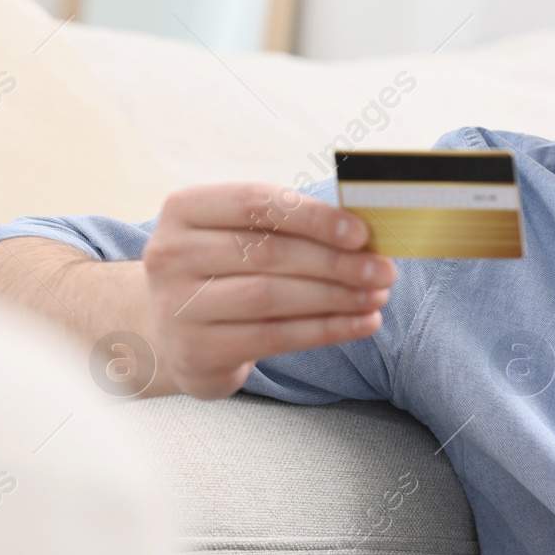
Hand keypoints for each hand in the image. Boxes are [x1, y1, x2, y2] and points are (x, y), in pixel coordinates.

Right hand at [141, 182, 395, 398]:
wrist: (175, 334)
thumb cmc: (225, 271)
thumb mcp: (241, 236)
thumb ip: (291, 226)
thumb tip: (366, 233)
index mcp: (185, 209)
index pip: (256, 203)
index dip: (313, 217)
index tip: (362, 233)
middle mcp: (170, 254)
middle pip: (267, 253)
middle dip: (336, 262)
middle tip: (384, 270)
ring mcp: (176, 305)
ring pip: (271, 296)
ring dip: (336, 296)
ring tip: (377, 296)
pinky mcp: (195, 351)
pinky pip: (274, 337)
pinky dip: (327, 330)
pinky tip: (362, 323)